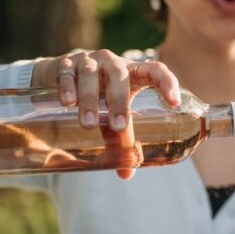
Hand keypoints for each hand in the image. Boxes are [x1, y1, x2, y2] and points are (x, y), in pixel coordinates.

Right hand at [32, 49, 180, 178]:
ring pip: (90, 73)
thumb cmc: (98, 94)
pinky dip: (67, 86)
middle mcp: (112, 63)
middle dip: (119, 101)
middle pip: (120, 75)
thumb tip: (126, 173)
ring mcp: (87, 60)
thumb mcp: (111, 112)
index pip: (155, 70)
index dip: (167, 82)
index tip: (174, 102)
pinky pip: (66, 72)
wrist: (60, 73)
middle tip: (118, 127)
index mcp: (132, 73)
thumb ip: (119, 138)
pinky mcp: (64, 64)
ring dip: (90, 98)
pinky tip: (67, 102)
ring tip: (88, 123)